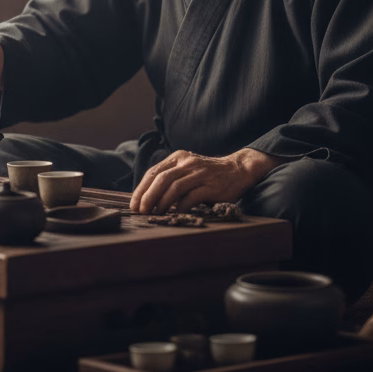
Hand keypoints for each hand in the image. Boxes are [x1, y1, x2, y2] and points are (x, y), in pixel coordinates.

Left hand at [129, 148, 283, 213]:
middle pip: (161, 179)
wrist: (238, 170)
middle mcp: (187, 163)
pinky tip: (175, 213)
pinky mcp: (210, 185)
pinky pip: (191, 196)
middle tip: (140, 211)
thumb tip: (147, 197)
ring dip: (161, 202)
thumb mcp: (187, 169)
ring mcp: (199, 173)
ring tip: (154, 214)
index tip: (134, 204)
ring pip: (174, 187)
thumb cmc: (207, 174)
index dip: (141, 189)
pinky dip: (180, 206)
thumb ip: (171, 177)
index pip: (153, 172)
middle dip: (147, 196)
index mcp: (178, 157)